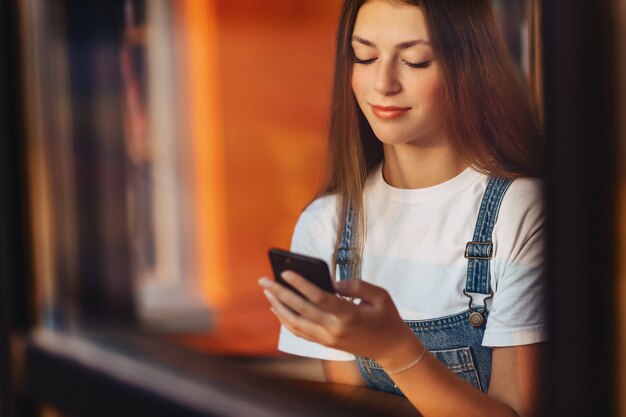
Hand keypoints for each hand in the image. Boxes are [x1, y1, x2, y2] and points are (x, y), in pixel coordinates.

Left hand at [258, 272, 421, 366]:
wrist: (390, 348)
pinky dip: (286, 321)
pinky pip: (300, 333)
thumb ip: (356, 285)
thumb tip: (333, 283)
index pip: (318, 298)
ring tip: (267, 292)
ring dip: (278, 308)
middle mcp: (334, 330)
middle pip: (300, 311)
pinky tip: (278, 309)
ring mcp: (328, 340)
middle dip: (279, 294)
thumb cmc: (386, 317)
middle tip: (264, 280)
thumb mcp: (380, 295)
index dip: (300, 284)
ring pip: (295, 324)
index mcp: (349, 315)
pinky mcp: (325, 344)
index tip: (285, 272)